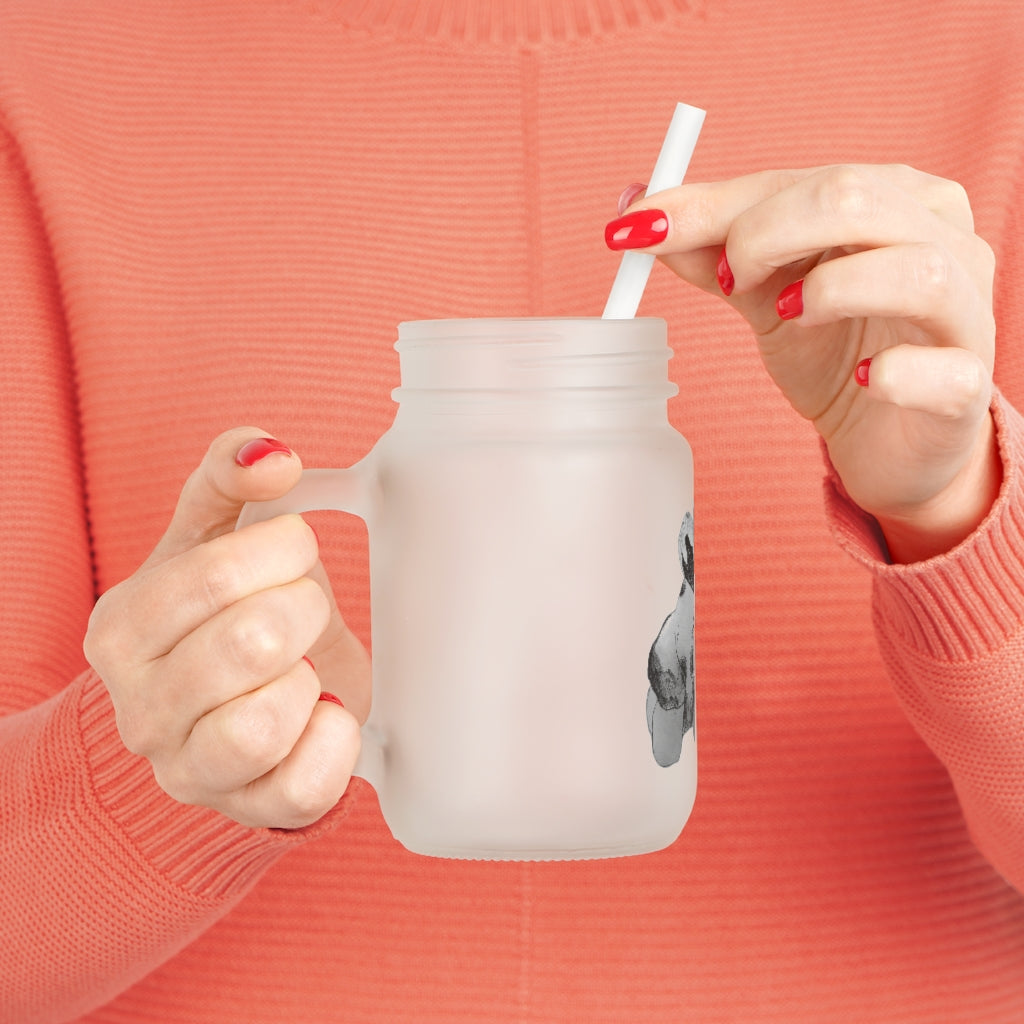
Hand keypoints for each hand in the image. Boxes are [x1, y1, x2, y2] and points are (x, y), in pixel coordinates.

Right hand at [84, 428, 369, 828]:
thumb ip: (229, 476)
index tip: (295, 549)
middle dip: (304, 609)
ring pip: (264, 724)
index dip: (282, 550)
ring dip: (309, 679)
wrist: (230, 704)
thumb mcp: (212, 535)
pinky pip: (304, 787)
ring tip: (304, 666)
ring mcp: (189, 770)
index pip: (214, 576)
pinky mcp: (249, 809)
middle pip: (251, 643)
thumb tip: (271, 454)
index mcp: (122, 629)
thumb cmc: (223, 613)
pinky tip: (324, 711)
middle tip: (304, 609)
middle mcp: (140, 709)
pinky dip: (335, 740)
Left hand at [607, 165, 999, 561]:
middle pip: (856, 199)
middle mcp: (942, 239)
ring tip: (786, 317)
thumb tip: (638, 212)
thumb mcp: (764, 295)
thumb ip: (712, 252)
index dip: (715, 205)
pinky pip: (943, 370)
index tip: (640, 229)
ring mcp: (965, 312)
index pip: (800, 180)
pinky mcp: (968, 385)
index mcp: (893, 199)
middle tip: (727, 281)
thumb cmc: (834, 352)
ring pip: (916, 270)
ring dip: (830, 290)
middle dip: (765, 233)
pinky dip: (896, 373)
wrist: (886, 439)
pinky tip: (863, 380)